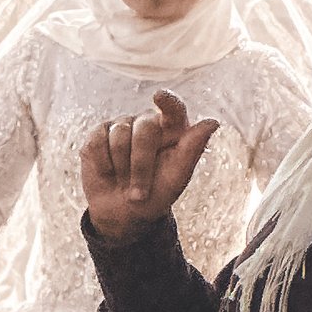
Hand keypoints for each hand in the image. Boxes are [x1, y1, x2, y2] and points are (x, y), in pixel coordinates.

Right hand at [79, 90, 218, 244]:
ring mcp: (122, 125)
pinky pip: (98, 141)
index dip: (168, 101)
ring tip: (124, 183)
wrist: (121, 214)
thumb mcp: (176, 178)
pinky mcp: (98, 134)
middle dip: (141, 164)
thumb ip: (192, 149)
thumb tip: (213, 122)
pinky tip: (108, 173)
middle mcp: (147, 123)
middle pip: (144, 128)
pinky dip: (103, 164)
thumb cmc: (155, 196)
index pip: (174, 109)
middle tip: (139, 193)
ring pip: (119, 135)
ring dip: (121, 168)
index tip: (160, 97)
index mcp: (172, 130)